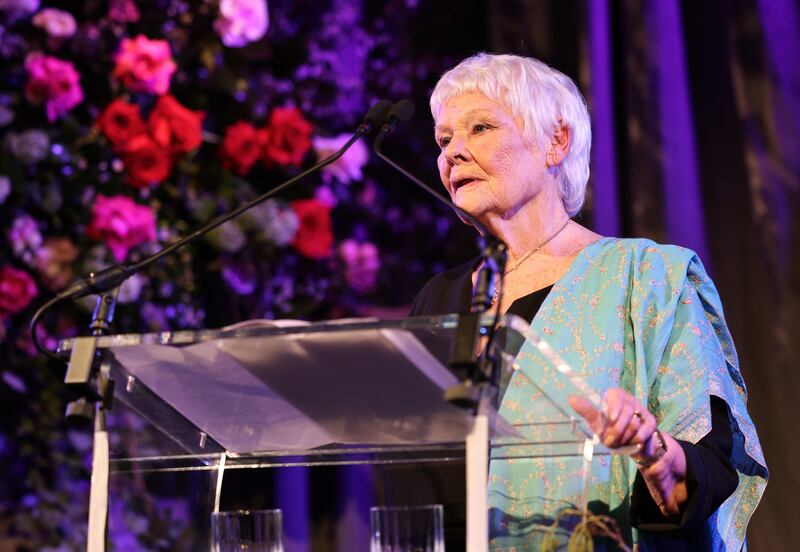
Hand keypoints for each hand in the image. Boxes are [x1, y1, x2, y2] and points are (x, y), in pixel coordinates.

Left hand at [569, 388, 687, 517]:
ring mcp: (641, 409)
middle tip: (610, 441)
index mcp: (614, 396)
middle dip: (616, 431)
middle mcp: (629, 400)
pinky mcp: (651, 421)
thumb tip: (572, 398)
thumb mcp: (597, 423)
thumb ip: (587, 411)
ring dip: (625, 437)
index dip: (614, 407)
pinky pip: (644, 431)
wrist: (630, 446)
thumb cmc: (610, 431)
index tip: (611, 418)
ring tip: (620, 441)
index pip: (616, 395)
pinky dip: (636, 440)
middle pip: (625, 412)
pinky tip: (632, 442)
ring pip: (634, 423)